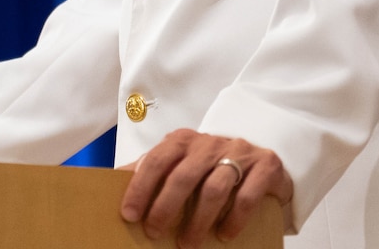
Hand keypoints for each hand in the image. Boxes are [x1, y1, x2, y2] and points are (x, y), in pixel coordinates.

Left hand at [118, 129, 290, 245]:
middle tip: (154, 232)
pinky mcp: (266, 166)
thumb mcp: (181, 164)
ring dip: (199, 220)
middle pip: (183, 176)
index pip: (157, 160)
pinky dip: (234, 218)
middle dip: (166, 207)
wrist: (263, 159)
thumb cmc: (212, 167)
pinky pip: (247, 195)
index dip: (141, 187)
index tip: (129, 214)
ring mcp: (239, 152)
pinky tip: (224, 235)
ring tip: (188, 244)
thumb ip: (153, 171)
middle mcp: (209, 143)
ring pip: (215, 187)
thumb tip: (113, 182)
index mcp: (183, 141)